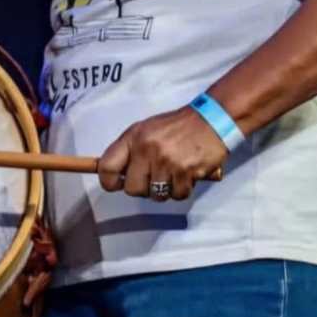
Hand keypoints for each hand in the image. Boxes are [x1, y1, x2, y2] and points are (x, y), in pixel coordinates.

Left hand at [97, 106, 226, 200]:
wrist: (209, 120)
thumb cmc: (175, 127)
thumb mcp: (145, 130)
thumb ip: (130, 150)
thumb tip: (116, 174)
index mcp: (132, 137)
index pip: (107, 166)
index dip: (108, 181)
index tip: (116, 184)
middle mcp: (146, 149)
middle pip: (132, 189)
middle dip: (142, 188)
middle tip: (153, 178)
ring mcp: (166, 161)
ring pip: (156, 195)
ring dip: (165, 190)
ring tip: (172, 174)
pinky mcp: (185, 171)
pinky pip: (178, 195)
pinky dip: (182, 190)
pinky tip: (186, 175)